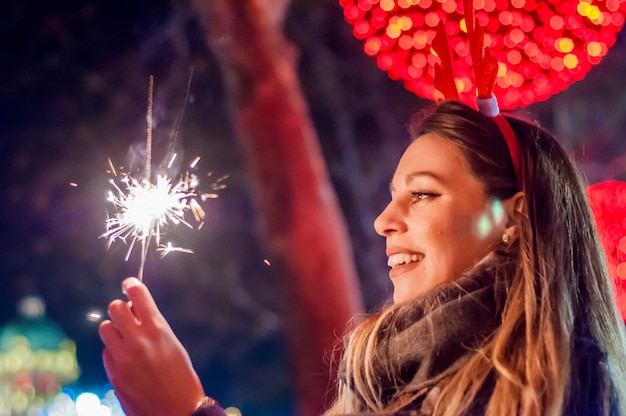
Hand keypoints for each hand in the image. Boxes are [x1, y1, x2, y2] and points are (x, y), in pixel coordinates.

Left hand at [99, 277, 204, 415]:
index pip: (137, 295)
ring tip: (125, 337)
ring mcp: (123, 358)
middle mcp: (138, 340)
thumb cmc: (182, 377)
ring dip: (114, 328)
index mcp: (158, 329)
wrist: (177, 410)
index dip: (131, 285)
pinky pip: (106, 352)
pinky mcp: (114, 374)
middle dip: (121, 308)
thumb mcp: (173, 345)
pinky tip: (126, 359)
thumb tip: (136, 311)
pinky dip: (113, 351)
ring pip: (105, 328)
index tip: (129, 283)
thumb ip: (154, 327)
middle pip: (115, 308)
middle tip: (128, 314)